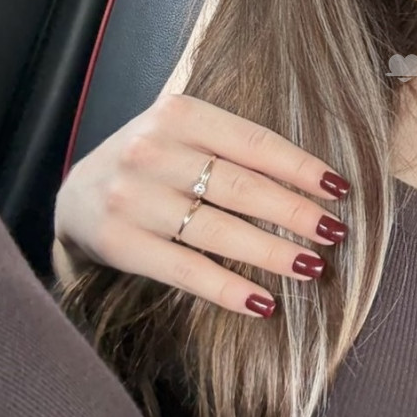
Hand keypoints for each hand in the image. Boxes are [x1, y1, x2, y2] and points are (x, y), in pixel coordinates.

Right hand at [53, 92, 350, 317]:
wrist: (75, 196)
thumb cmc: (154, 162)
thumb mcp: (186, 134)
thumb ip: (236, 145)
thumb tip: (319, 179)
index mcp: (179, 114)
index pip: (256, 143)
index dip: (302, 168)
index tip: (341, 190)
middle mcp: (153, 151)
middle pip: (242, 187)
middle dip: (296, 213)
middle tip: (336, 233)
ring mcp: (133, 198)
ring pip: (218, 231)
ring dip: (272, 252)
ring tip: (312, 267)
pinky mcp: (119, 242)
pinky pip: (185, 270)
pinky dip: (228, 289)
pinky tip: (264, 303)